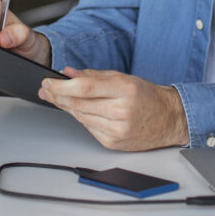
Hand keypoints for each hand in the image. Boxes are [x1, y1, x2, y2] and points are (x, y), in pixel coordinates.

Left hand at [39, 68, 188, 150]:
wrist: (169, 119)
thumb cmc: (148, 97)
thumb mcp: (123, 77)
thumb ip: (94, 75)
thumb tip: (69, 73)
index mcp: (125, 89)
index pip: (84, 88)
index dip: (61, 86)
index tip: (48, 82)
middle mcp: (121, 110)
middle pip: (78, 104)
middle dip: (57, 96)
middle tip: (46, 90)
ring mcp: (117, 130)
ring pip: (80, 117)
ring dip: (65, 107)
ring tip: (56, 98)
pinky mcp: (113, 142)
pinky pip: (88, 128)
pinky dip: (80, 118)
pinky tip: (77, 110)